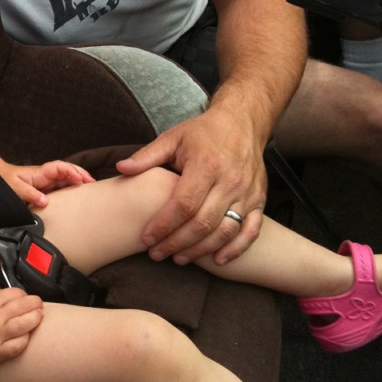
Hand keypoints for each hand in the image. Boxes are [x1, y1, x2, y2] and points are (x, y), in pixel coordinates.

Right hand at [0, 288, 43, 365]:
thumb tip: (12, 294)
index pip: (15, 293)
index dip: (24, 295)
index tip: (26, 298)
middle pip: (24, 306)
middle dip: (35, 303)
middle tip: (39, 305)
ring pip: (24, 324)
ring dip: (35, 319)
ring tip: (39, 317)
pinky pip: (18, 346)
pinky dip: (25, 340)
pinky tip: (27, 336)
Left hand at [4, 160, 94, 207]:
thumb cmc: (5, 180)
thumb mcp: (15, 188)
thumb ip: (30, 193)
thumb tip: (46, 202)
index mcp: (40, 172)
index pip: (59, 167)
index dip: (71, 171)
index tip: (79, 179)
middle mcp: (46, 176)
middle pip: (67, 171)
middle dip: (81, 174)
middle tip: (93, 183)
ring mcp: (47, 182)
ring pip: (66, 179)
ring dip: (79, 182)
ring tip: (91, 189)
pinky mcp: (46, 190)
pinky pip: (61, 188)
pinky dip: (72, 189)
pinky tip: (79, 195)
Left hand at [116, 106, 266, 263]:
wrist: (242, 122)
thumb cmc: (204, 132)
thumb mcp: (173, 137)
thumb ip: (147, 156)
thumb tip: (121, 169)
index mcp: (206, 165)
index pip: (183, 204)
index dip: (163, 225)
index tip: (147, 238)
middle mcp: (229, 181)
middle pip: (202, 223)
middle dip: (177, 243)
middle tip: (157, 254)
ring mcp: (247, 192)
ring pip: (225, 231)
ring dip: (201, 250)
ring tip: (179, 258)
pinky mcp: (259, 200)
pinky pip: (250, 231)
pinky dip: (235, 249)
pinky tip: (217, 260)